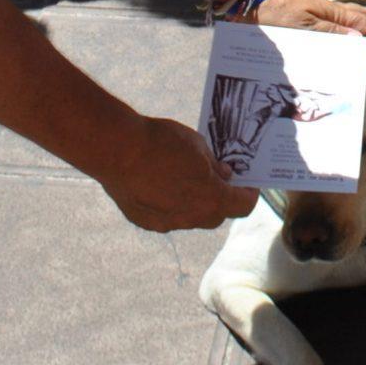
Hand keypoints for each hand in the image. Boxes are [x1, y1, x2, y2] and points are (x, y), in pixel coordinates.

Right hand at [106, 112, 255, 231]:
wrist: (117, 150)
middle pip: (216, 214)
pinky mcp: (146, 222)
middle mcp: (192, 217)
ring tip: (183, 178)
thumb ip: (214, 165)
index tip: (247, 183)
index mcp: (212, 198)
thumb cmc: (161, 141)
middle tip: (216, 178)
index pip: (243, 206)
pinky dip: (169, 204)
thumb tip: (223, 175)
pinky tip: (158, 184)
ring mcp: (167, 223)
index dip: (248, 194)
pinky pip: (166, 216)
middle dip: (220, 198)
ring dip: (193, 202)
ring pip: (190, 217)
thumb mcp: (197, 145)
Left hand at [258, 0, 365, 44]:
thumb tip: (359, 38)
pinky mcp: (309, 18)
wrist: (253, 1)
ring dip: (358, 35)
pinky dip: (342, 35)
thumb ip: (330, 32)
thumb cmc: (276, 14)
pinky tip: (336, 49)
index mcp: (333, 12)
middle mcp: (330, 11)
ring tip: (356, 55)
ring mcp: (320, 14)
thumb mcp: (303, 26)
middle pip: (362, 17)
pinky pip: (334, 25)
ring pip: (349, 21)